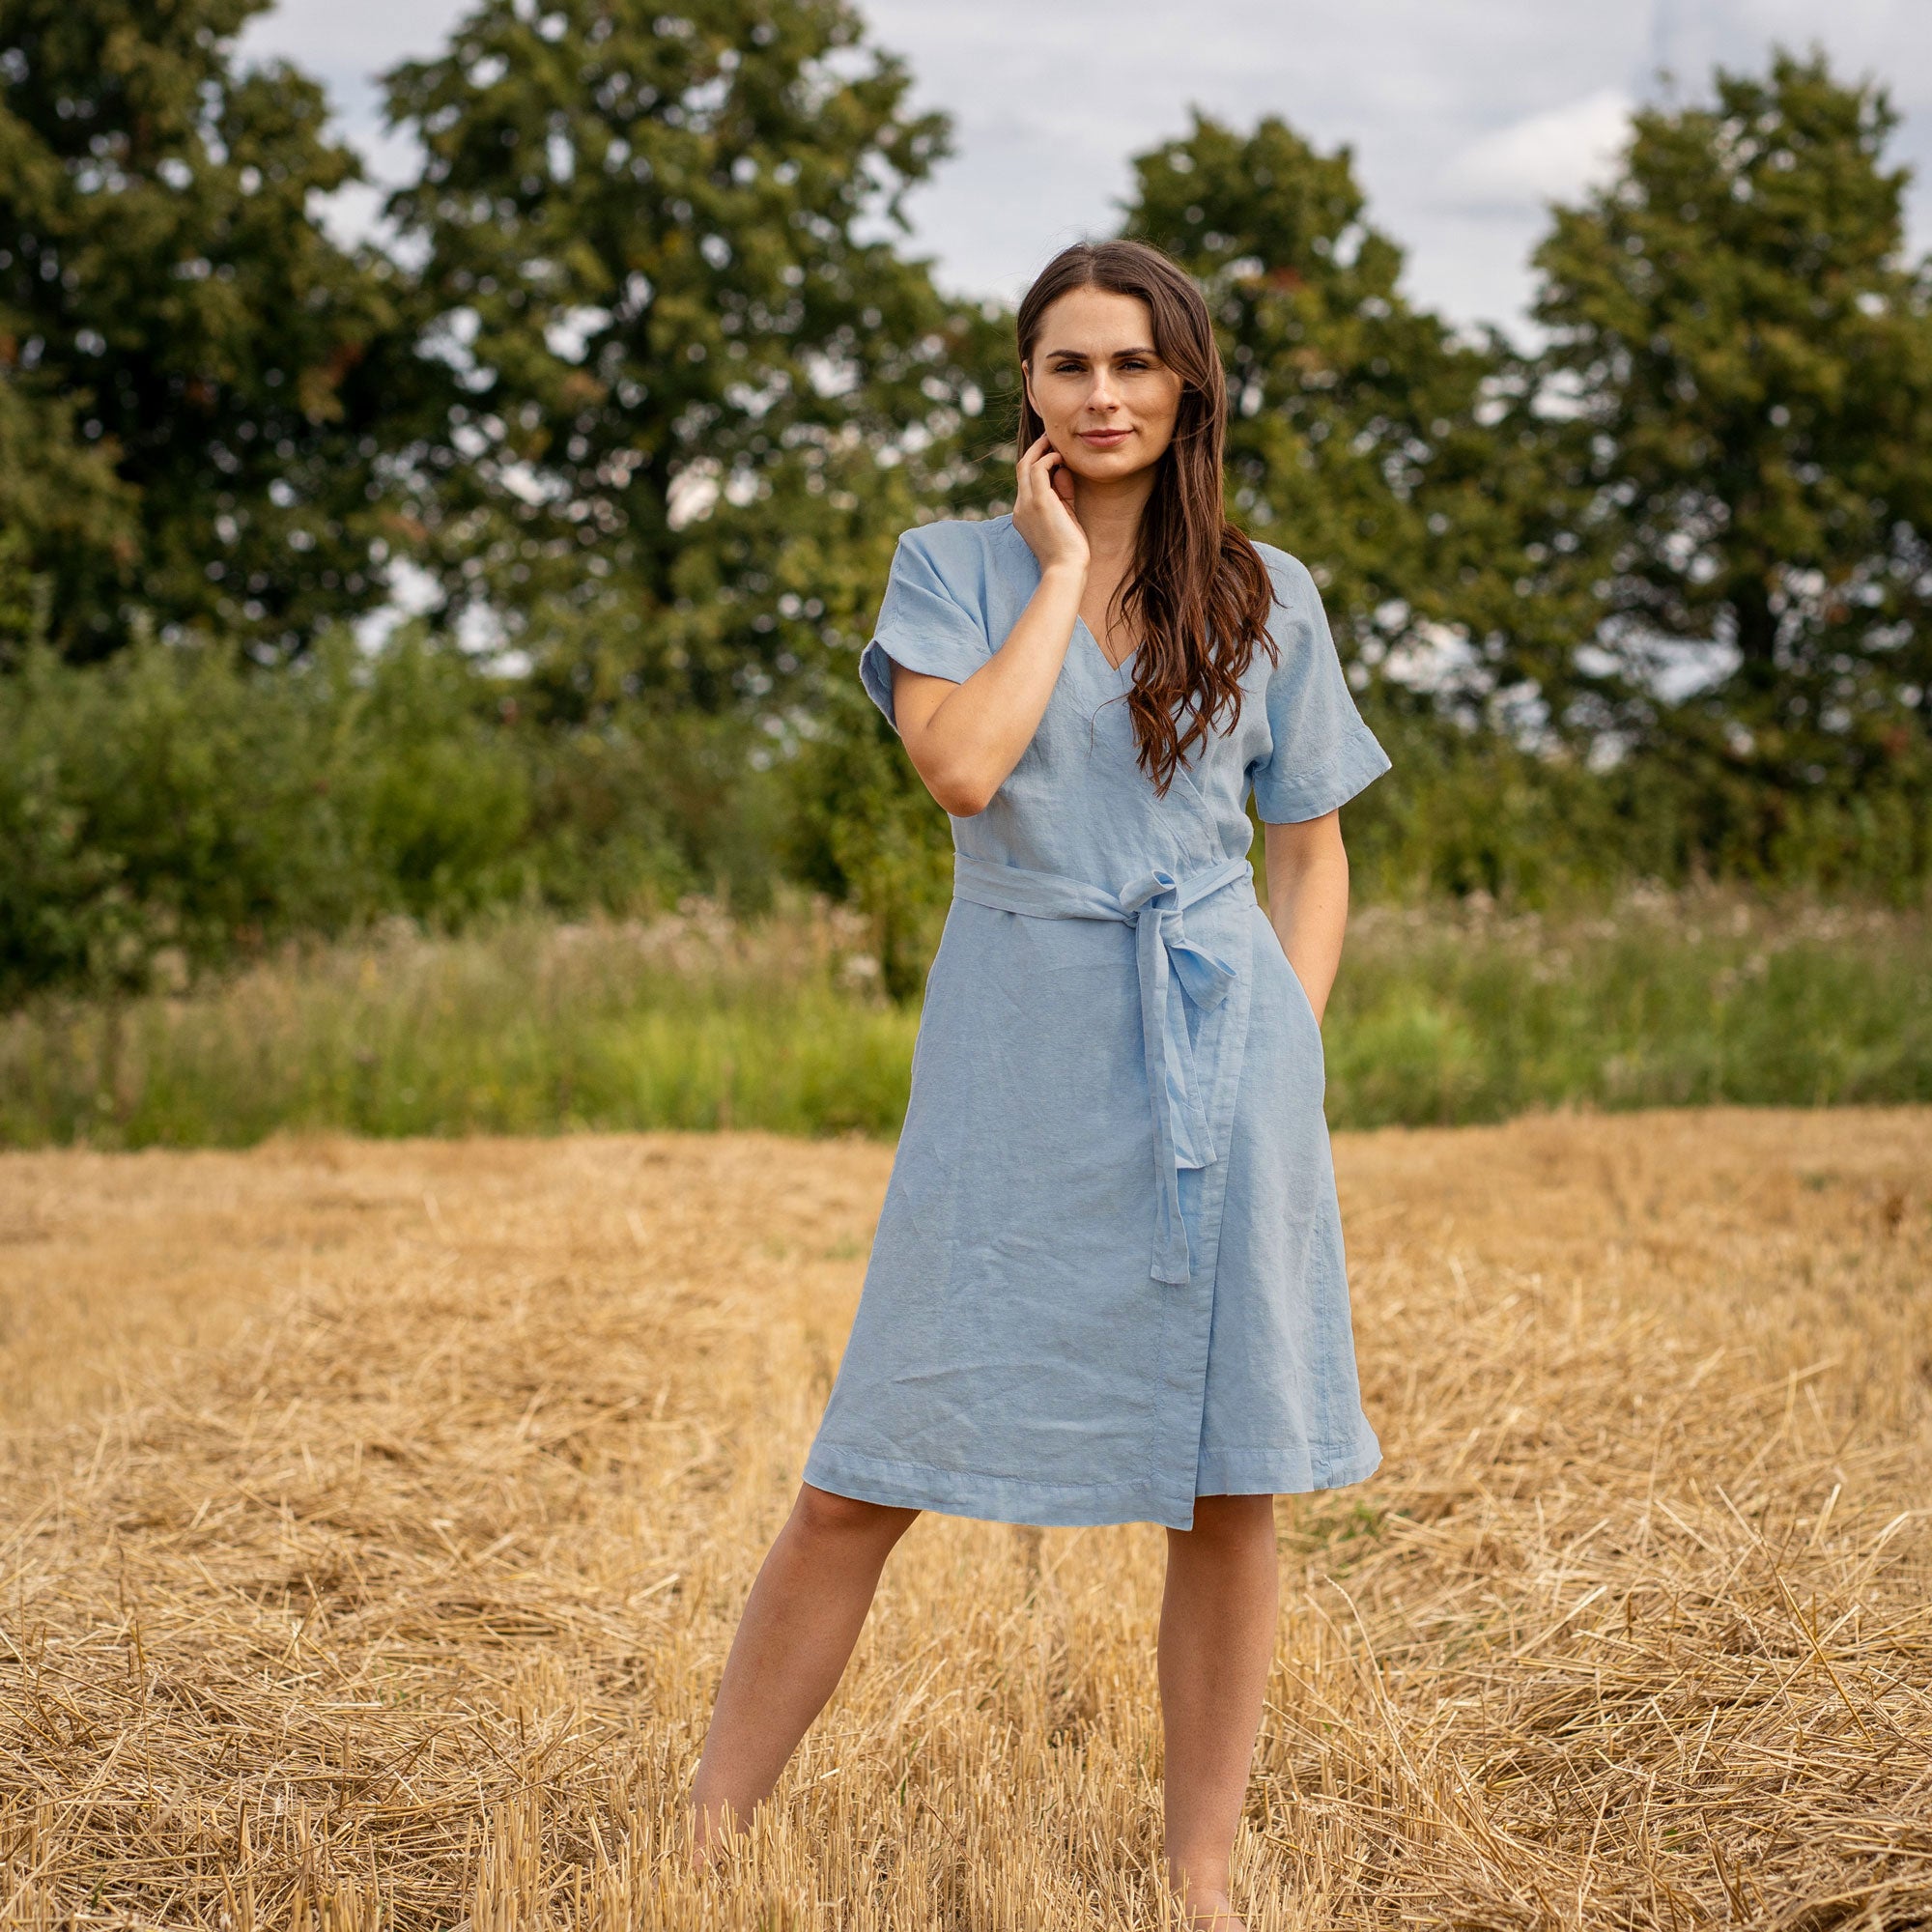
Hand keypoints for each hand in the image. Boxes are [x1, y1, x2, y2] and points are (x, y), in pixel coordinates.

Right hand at [1012, 433, 1088, 579]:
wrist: (1065, 569)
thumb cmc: (1069, 549)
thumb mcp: (1065, 516)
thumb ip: (1063, 493)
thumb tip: (1064, 470)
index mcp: (1023, 514)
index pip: (1026, 482)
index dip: (1039, 464)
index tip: (1053, 454)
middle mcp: (1020, 507)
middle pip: (1022, 468)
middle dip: (1036, 450)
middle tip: (1051, 438)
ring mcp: (1026, 504)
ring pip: (1026, 465)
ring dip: (1042, 450)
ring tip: (1057, 442)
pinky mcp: (1039, 502)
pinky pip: (1039, 469)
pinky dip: (1049, 459)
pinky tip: (1062, 458)